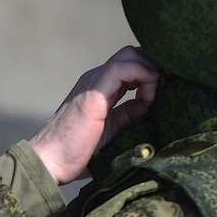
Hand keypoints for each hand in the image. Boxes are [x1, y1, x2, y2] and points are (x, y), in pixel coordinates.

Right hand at [29, 46, 160, 184]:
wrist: (50, 162)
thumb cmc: (75, 154)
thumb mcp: (111, 131)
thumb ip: (127, 116)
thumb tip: (147, 106)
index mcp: (101, 88)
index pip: (132, 64)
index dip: (153, 74)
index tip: (165, 96)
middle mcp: (96, 79)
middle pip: (134, 54)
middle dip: (156, 67)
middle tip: (166, 91)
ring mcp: (93, 82)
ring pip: (130, 54)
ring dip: (151, 69)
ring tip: (156, 94)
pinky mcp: (93, 92)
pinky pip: (122, 68)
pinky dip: (143, 76)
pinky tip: (147, 98)